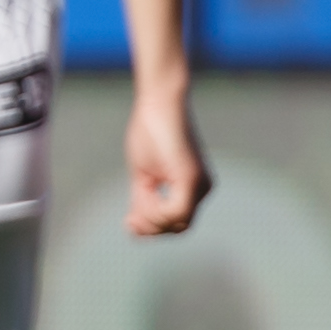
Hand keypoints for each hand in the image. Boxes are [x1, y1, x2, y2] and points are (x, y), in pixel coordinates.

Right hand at [122, 85, 210, 236]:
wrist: (159, 102)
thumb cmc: (150, 132)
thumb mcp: (144, 174)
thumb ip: (143, 200)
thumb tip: (134, 226)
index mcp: (193, 188)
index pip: (175, 222)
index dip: (152, 228)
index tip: (128, 221)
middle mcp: (202, 188)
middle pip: (179, 227)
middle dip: (152, 227)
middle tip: (129, 218)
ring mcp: (199, 184)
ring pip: (178, 222)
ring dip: (152, 217)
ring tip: (138, 197)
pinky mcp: (191, 176)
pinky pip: (176, 210)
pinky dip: (156, 210)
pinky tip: (144, 193)